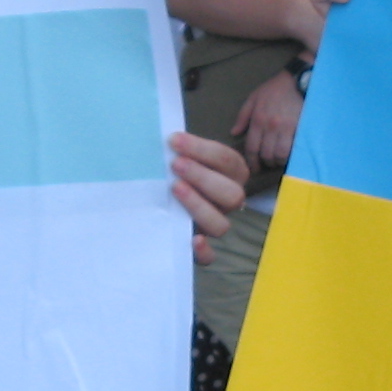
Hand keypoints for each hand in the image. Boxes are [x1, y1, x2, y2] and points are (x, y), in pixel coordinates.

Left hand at [167, 131, 245, 266]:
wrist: (159, 199)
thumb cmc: (172, 171)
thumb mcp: (179, 155)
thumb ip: (178, 147)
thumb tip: (162, 132)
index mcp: (230, 175)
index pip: (228, 161)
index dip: (203, 149)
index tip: (174, 140)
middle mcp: (227, 202)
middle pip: (232, 194)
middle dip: (204, 177)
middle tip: (175, 164)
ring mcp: (214, 225)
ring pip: (221, 224)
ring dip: (200, 205)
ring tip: (175, 188)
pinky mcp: (200, 249)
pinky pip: (210, 257)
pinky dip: (204, 251)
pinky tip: (193, 239)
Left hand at [232, 71, 303, 170]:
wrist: (296, 81)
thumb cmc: (273, 90)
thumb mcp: (253, 98)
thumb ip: (243, 116)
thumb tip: (234, 133)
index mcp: (258, 120)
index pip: (252, 148)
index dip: (252, 162)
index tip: (254, 168)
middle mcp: (271, 126)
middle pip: (266, 154)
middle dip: (266, 163)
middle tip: (267, 163)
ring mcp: (287, 128)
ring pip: (281, 154)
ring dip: (279, 161)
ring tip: (278, 160)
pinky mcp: (300, 128)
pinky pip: (295, 149)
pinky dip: (291, 155)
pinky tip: (289, 154)